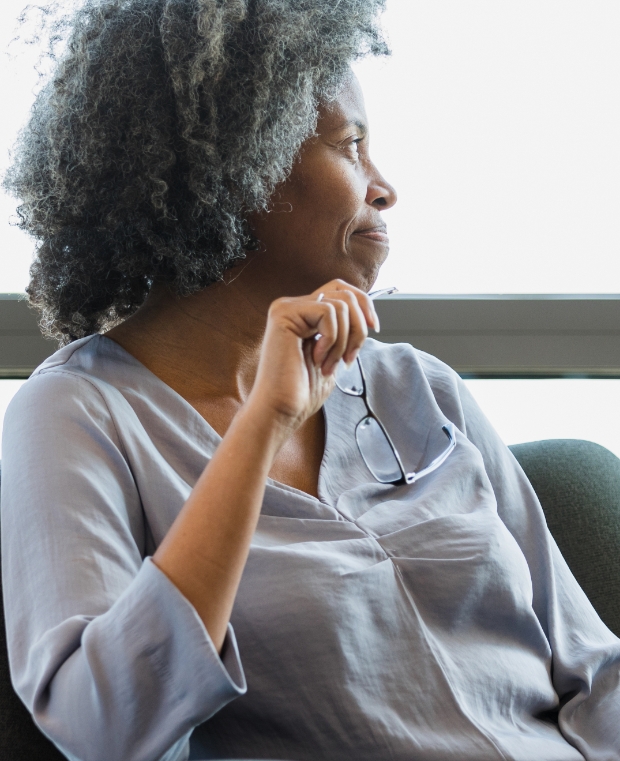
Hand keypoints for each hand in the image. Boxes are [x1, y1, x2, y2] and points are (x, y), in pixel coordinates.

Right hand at [247, 279, 379, 429]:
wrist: (281, 410)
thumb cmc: (302, 392)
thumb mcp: (333, 356)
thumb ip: (343, 333)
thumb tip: (366, 317)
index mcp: (304, 315)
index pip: (341, 290)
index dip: (364, 305)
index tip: (375, 329)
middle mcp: (293, 307)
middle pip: (344, 292)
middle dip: (358, 326)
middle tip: (350, 358)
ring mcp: (287, 308)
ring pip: (340, 305)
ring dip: (343, 342)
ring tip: (329, 365)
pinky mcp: (283, 314)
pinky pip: (327, 312)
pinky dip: (331, 340)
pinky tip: (317, 359)